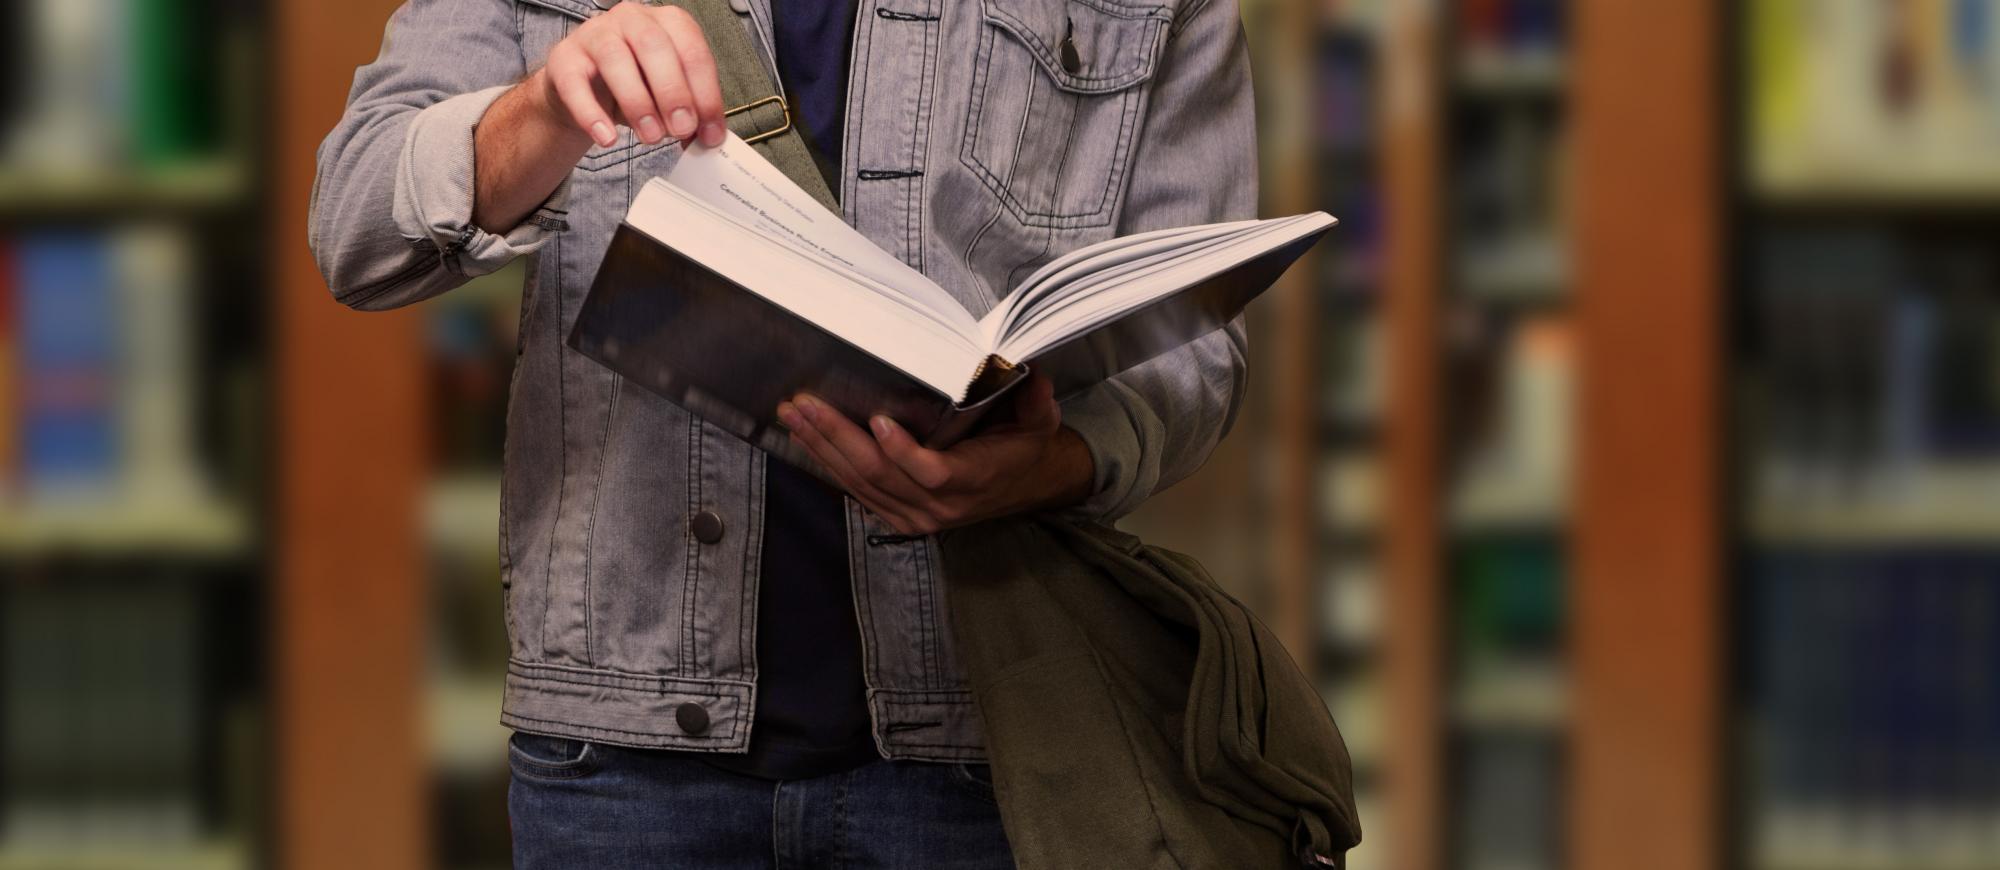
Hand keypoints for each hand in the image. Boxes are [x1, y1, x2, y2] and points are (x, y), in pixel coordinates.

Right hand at [474, 2, 726, 231]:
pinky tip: (607, 138)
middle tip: (682, 129)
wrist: (582, 91)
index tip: (711, 133)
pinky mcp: (564, 58)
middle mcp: (632, 19)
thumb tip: (708, 139)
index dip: (705, 94)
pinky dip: (592, 113)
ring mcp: (595, 34)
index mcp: (667, 23)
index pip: (692, 51)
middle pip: (654, 46)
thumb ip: (690, 113)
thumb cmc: (634, 86)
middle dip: (673, 92)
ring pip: (615, 58)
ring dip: (638, 102)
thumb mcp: (667, 97)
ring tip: (651, 137)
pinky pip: (575, 83)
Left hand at [777, 375, 1095, 534]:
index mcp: (973, 480)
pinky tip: (805, 440)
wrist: (1025, 486)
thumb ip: (1036, 400)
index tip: (877, 419)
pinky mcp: (899, 517)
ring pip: (860, 484)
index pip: (932, 472)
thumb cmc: (1025, 447)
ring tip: (793, 416)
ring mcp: (916, 516)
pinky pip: (857, 493)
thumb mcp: (1040, 422)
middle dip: (837, 437)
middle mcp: (940, 505)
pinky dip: (829, 465)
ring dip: (822, 448)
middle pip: (879, 475)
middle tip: (805, 405)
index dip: (902, 451)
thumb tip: (1032, 373)